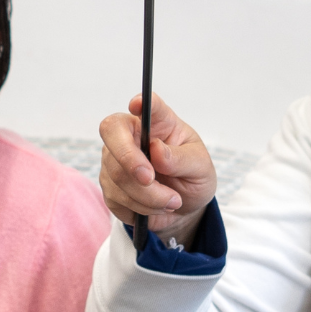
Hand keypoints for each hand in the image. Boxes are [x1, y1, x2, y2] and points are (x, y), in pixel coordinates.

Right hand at [100, 94, 215, 246]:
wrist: (184, 208)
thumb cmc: (193, 177)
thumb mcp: (200, 168)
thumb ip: (181, 159)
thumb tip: (157, 150)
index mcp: (158, 122)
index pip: (147, 105)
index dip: (141, 103)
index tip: (138, 103)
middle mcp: (132, 135)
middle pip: (112, 133)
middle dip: (130, 159)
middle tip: (150, 179)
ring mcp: (115, 160)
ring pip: (117, 174)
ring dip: (148, 196)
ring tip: (172, 201)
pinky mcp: (110, 186)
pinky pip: (116, 198)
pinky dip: (141, 208)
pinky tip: (157, 207)